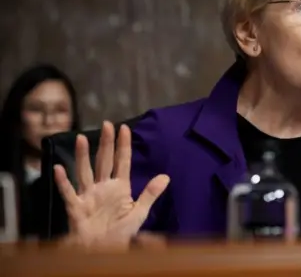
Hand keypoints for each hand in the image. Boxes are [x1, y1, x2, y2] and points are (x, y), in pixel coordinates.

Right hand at [54, 121, 169, 248]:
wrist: (104, 250)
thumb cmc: (121, 232)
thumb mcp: (139, 212)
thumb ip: (151, 194)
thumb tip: (166, 176)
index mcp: (120, 187)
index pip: (122, 162)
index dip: (123, 146)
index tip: (125, 128)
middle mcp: (103, 187)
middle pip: (104, 161)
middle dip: (106, 143)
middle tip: (107, 124)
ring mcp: (89, 195)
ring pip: (85, 171)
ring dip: (83, 155)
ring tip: (82, 138)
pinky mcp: (76, 207)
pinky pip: (68, 192)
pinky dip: (63, 181)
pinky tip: (59, 168)